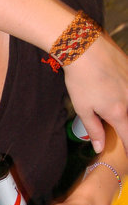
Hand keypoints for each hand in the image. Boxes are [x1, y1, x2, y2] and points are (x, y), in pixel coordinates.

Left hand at [64, 34, 127, 154]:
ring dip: (126, 114)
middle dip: (127, 129)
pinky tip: (117, 94)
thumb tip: (100, 147)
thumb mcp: (83, 109)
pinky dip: (127, 97)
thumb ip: (94, 130)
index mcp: (119, 113)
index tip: (127, 156)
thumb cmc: (81, 80)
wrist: (85, 47)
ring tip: (120, 116)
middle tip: (121, 133)